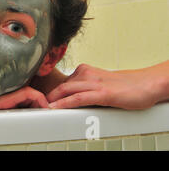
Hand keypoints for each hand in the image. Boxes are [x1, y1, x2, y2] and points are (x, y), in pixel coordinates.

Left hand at [46, 64, 162, 109]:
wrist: (145, 84)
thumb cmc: (123, 86)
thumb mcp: (98, 84)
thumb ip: (84, 88)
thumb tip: (69, 98)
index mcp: (84, 71)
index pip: (61, 82)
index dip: (50, 93)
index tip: (39, 101)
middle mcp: (86, 74)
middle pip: (59, 86)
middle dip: (46, 97)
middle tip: (35, 106)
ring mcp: (94, 83)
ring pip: (66, 91)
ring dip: (52, 101)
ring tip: (40, 109)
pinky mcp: (102, 93)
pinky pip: (78, 98)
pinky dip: (64, 104)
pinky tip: (55, 109)